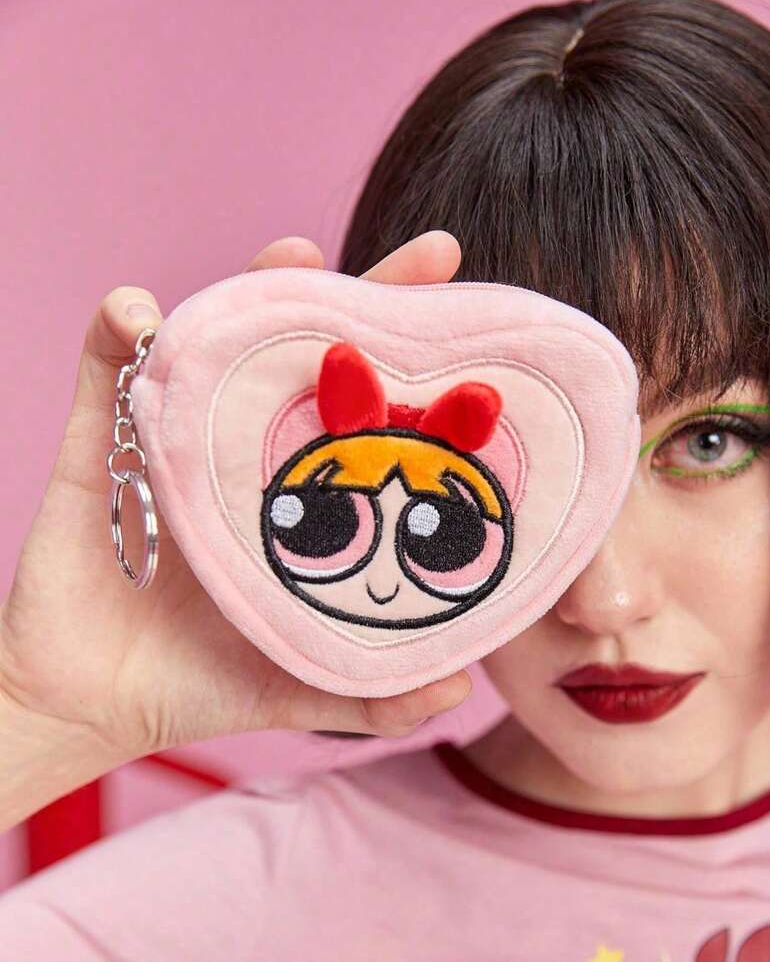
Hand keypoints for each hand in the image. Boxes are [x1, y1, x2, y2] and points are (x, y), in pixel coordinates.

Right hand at [0, 232, 471, 778]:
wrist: (95, 706)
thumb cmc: (202, 684)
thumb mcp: (302, 686)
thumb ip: (378, 694)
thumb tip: (459, 691)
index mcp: (300, 498)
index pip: (370, 416)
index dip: (423, 370)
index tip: (483, 330)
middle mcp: (246, 455)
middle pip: (310, 356)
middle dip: (368, 297)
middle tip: (432, 255)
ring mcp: (178, 441)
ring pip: (219, 338)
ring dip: (252, 285)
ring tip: (296, 255)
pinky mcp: (103, 445)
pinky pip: (105, 367)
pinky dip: (119, 328)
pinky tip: (145, 318)